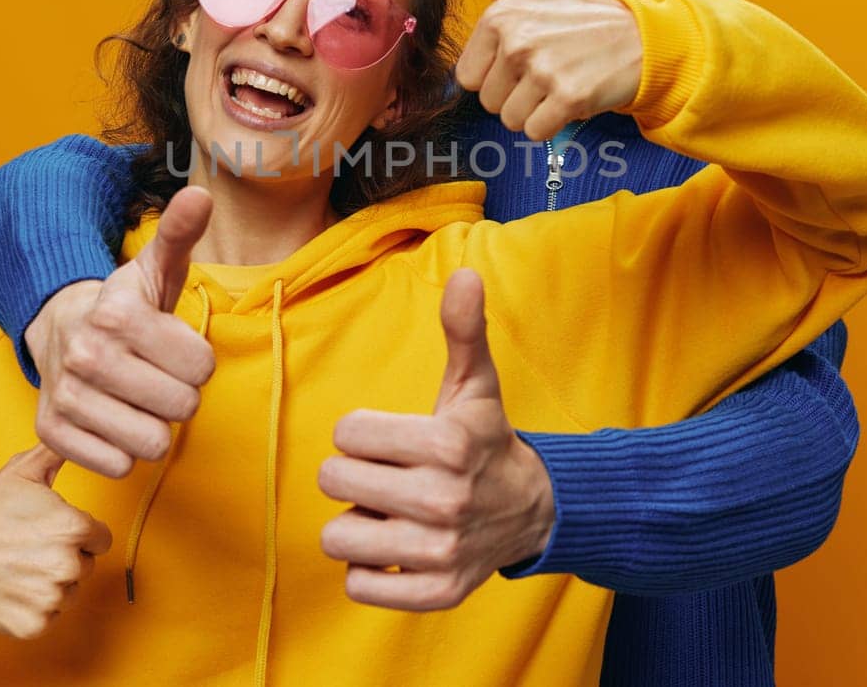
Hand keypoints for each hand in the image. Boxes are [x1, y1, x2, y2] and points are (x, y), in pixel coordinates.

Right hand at [0, 444, 112, 638]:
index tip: (53, 530)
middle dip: (66, 557)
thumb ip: (59, 452)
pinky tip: (13, 589)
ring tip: (20, 567)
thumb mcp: (22, 472)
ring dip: (51, 583)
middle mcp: (68, 565)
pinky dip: (34, 607)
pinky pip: (49, 616)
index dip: (80, 532)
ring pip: (69, 592)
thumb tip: (80, 430)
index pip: (101, 538)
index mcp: (73, 528)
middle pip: (86, 565)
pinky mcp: (34, 625)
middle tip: (31, 548)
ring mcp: (51, 598)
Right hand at [27, 187, 216, 477]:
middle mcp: (86, 356)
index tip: (175, 348)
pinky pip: (117, 466)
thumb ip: (181, 234)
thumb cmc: (126, 306)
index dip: (197, 361)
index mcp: (117, 315)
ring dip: (154, 426)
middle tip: (158, 375)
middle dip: (179, 395)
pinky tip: (114, 420)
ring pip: (152, 443)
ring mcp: (65, 397)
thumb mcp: (155, 269)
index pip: (202, 368)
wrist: (60, 328)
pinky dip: (122, 450)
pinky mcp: (52, 433)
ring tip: (138, 398)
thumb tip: (201, 194)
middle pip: (181, 407)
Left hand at [317, 269, 554, 610]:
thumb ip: (464, 329)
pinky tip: (394, 548)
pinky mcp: (436, 592)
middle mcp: (445, 499)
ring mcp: (440, 551)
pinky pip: (359, 585)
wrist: (533, 509)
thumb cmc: (485, 439)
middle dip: (352, 475)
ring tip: (389, 513)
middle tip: (387, 475)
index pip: (347, 433)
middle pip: (334, 482)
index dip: (362, 434)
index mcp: (448, 443)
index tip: (393, 439)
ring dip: (357, 524)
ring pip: (338, 537)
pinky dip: (367, 570)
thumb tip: (465, 274)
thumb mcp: (475, 383)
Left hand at [455, 0, 644, 139]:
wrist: (640, 39)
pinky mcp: (567, 98)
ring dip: (535, 110)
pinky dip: (554, 124)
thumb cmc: (580, 11)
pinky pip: (536, 132)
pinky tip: (573, 97)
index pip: (468, 77)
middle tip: (547, 69)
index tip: (527, 54)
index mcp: (499, 16)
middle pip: (487, 100)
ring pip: (510, 119)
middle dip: (514, 94)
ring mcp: (542, 69)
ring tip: (560, 80)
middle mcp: (517, 41)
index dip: (496, 73)